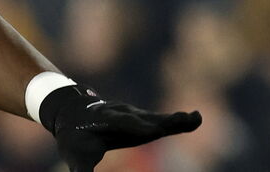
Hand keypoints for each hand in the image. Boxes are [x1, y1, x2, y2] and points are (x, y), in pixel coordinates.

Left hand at [39, 85, 201, 171]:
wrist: (74, 114)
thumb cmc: (75, 139)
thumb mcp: (75, 156)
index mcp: (106, 120)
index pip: (123, 122)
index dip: (137, 126)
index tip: (153, 130)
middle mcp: (124, 114)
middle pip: (147, 118)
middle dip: (164, 120)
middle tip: (185, 118)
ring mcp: (136, 116)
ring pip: (158, 119)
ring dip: (176, 121)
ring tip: (196, 119)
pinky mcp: (145, 121)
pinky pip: (164, 122)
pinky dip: (179, 122)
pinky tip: (196, 119)